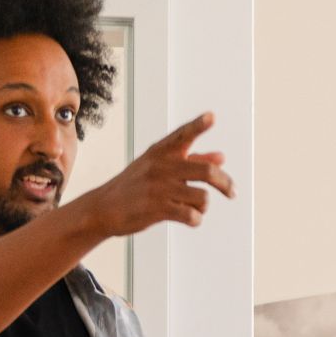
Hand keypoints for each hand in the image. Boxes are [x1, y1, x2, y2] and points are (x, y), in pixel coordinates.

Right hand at [77, 111, 233, 239]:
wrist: (103, 208)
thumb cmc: (136, 186)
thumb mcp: (158, 167)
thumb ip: (192, 160)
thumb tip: (221, 157)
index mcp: (161, 152)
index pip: (183, 135)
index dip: (198, 125)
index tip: (212, 117)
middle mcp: (161, 166)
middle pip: (207, 172)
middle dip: (225, 184)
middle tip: (232, 192)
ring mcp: (159, 187)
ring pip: (203, 197)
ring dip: (204, 206)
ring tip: (195, 208)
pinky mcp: (157, 209)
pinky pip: (192, 216)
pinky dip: (196, 219)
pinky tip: (190, 218)